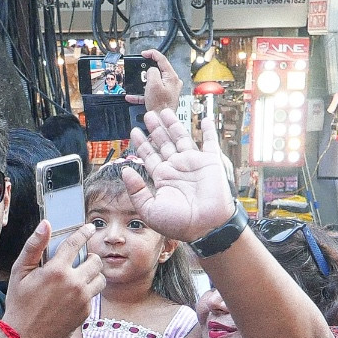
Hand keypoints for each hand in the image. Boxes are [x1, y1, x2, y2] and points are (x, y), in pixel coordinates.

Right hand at [2, 222, 104, 337]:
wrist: (24, 337)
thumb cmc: (19, 303)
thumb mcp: (19, 272)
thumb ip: (34, 246)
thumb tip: (46, 224)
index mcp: (56, 270)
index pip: (76, 243)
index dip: (84, 232)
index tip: (89, 228)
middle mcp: (73, 283)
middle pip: (95, 261)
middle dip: (90, 257)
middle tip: (83, 260)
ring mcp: (82, 299)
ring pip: (100, 278)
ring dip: (93, 274)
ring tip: (81, 277)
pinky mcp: (85, 312)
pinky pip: (93, 295)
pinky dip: (87, 292)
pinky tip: (73, 296)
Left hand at [122, 107, 237, 243]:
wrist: (205, 227)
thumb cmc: (179, 223)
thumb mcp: (149, 209)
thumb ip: (136, 191)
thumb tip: (126, 171)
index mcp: (163, 178)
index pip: (149, 156)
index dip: (142, 143)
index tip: (134, 131)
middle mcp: (177, 168)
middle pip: (163, 143)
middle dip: (155, 129)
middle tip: (147, 115)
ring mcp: (193, 163)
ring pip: (181, 137)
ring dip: (173, 124)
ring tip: (164, 111)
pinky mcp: (211, 162)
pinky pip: (210, 142)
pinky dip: (208, 130)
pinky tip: (205, 119)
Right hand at [124, 47, 182, 113]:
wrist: (161, 122)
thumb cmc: (159, 106)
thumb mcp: (153, 84)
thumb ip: (151, 72)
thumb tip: (151, 70)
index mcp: (172, 77)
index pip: (162, 59)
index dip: (152, 54)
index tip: (143, 54)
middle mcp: (172, 82)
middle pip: (158, 71)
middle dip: (146, 72)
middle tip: (139, 73)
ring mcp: (169, 90)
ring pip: (154, 82)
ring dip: (142, 84)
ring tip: (135, 86)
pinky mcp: (163, 97)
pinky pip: (152, 92)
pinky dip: (142, 93)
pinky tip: (132, 96)